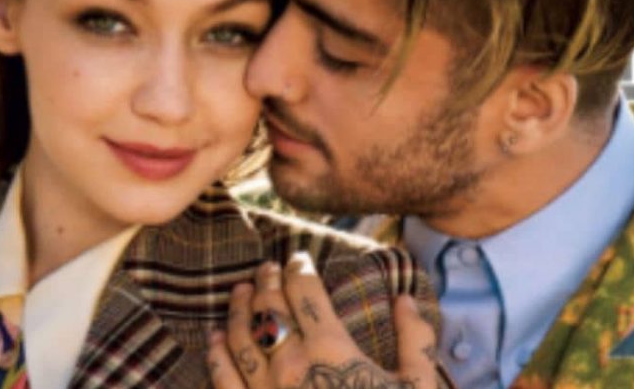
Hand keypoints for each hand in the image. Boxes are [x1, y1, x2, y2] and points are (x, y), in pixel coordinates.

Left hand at [207, 252, 443, 388]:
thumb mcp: (418, 387)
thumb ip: (415, 340)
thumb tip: (406, 299)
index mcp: (330, 349)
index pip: (304, 290)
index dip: (298, 266)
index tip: (297, 257)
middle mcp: (290, 364)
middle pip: (268, 306)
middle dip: (266, 280)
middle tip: (266, 267)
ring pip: (240, 336)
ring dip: (237, 307)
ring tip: (239, 290)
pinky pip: (223, 379)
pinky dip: (216, 354)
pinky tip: (215, 339)